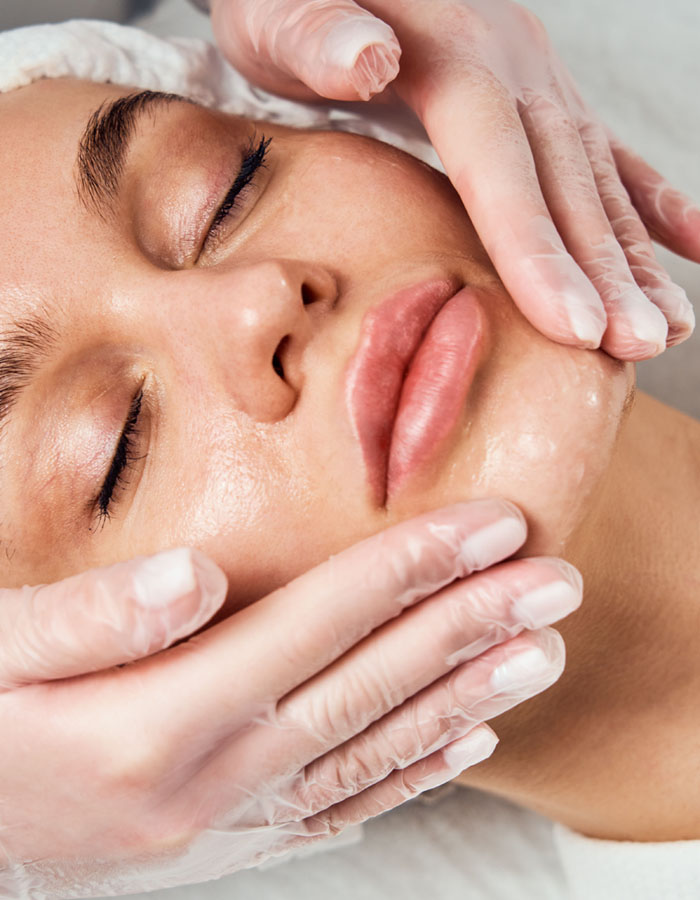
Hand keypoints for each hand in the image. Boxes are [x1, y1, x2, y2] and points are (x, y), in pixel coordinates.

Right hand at [0, 500, 578, 894]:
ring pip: (375, 750)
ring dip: (467, 696)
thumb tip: (195, 574)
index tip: (492, 524)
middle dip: (471, 624)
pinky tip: (469, 741)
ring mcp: (228, 822)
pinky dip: (415, 773)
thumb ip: (91, 618)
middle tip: (556, 582)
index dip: (411, 566)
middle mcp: (211, 780)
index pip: (318, 621)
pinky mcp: (230, 842)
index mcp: (157, 721)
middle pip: (370, 684)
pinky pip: (344, 808)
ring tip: (542, 651)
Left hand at [209, 0, 697, 359]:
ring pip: (595, 177)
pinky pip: (602, 151)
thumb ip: (316, 34)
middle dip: (604, 272)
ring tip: (667, 328)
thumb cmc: (279, 1)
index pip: (499, 165)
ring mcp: (531, 77)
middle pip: (565, 180)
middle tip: (637, 347)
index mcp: (449, 54)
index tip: (574, 328)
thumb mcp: (276, 12)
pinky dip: (647, 201)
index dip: (537, 249)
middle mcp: (509, 63)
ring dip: (634, 255)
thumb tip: (371, 57)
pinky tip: (687, 242)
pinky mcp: (534, 93)